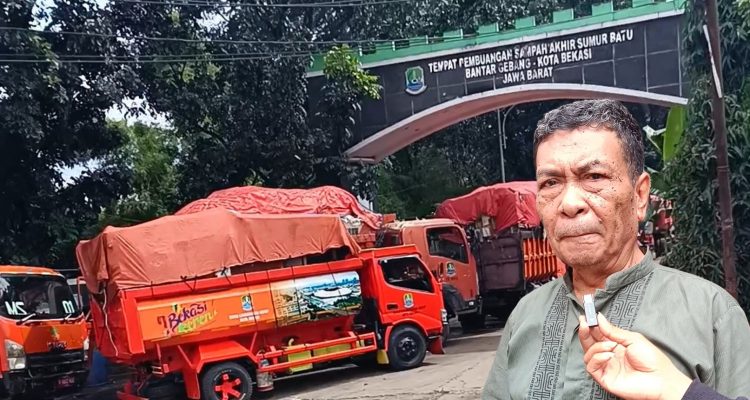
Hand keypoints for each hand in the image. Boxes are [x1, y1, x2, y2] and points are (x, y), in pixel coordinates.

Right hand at [578, 313, 692, 399]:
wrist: (660, 379)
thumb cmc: (652, 360)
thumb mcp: (633, 339)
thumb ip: (614, 330)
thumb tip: (599, 319)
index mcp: (615, 345)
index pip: (598, 334)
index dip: (591, 325)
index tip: (586, 316)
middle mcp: (608, 355)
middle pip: (589, 343)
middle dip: (585, 332)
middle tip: (585, 323)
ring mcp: (606, 367)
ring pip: (588, 354)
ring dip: (596, 347)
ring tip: (611, 345)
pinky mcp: (604, 378)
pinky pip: (591, 367)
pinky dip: (597, 358)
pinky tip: (609, 355)